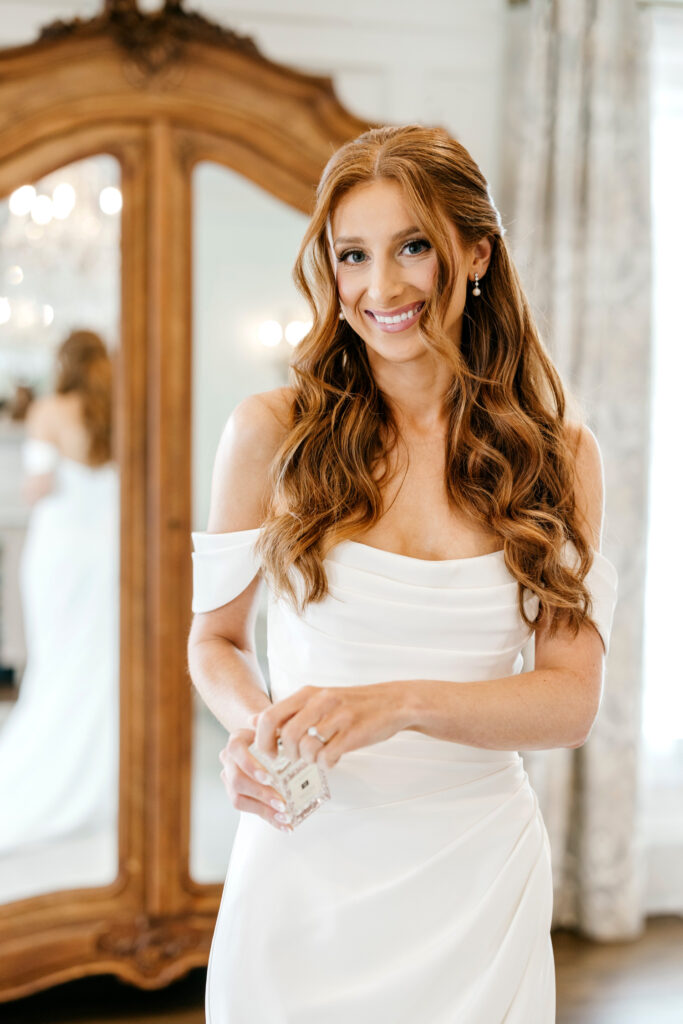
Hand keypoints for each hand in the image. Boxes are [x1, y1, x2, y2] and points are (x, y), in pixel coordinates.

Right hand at [218, 727, 293, 831]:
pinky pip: (248, 810)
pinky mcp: (236, 794)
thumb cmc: (274, 735)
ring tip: (285, 817)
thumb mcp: (277, 727)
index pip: (237, 751)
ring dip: (264, 810)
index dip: (251, 766)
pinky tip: (284, 824)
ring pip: (238, 799)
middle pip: (237, 780)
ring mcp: (229, 778)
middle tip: (282, 803)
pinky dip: (267, 818)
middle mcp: (228, 759)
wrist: (266, 742)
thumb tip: (284, 732)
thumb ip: (278, 728)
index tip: (269, 778)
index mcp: (236, 741)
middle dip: (261, 794)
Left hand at [248, 683, 410, 769]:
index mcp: (307, 693)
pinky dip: (327, 764)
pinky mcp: (353, 734)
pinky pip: (327, 758)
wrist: (393, 702)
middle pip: (285, 736)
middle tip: (296, 758)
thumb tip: (252, 720)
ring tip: (319, 756)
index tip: (270, 753)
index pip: (269, 716)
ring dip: (309, 760)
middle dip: (287, 755)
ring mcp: (337, 717)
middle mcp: (320, 701)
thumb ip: (287, 710)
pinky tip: (333, 758)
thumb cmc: (351, 704)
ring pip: (306, 749)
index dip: (263, 740)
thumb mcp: (317, 698)